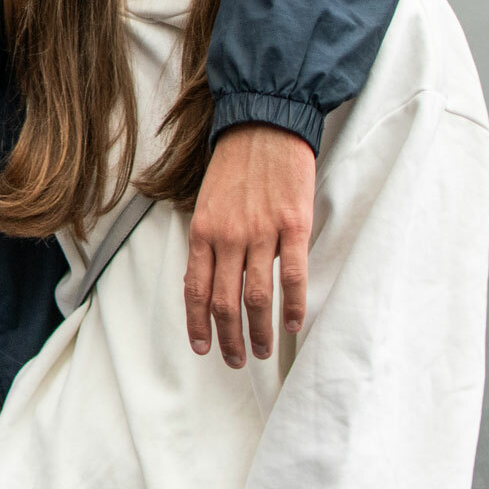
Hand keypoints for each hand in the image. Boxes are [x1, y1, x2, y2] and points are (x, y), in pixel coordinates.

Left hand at [185, 122, 315, 367]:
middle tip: (234, 361)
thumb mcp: (206, 202)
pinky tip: (291, 325)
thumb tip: (211, 278)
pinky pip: (292, 276)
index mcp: (202, 231)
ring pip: (256, 296)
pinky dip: (292, 305)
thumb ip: (209, 240)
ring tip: (261, 352)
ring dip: (258, 331)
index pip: (194, 288)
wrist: (265, 127)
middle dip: (227, 337)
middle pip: (224, 300)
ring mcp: (261, 232)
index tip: (202, 348)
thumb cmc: (235, 166)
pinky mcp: (293, 227)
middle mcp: (227, 236)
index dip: (197, 322)